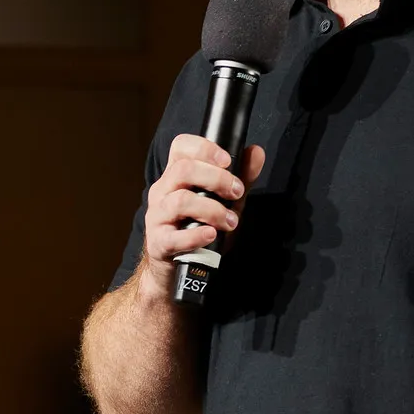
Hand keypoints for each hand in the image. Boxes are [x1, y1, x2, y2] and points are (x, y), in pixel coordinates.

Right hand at [137, 136, 266, 279]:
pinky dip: (196, 236)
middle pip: (183, 170)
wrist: (178, 267)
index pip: (181, 147)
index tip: (227, 161)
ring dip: (212, 210)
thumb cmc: (199, 227)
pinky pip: (174, 237)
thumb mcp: (224, 199)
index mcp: (176, 175)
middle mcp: (162, 191)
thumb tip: (256, 152)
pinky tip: (211, 235)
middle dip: (216, 179)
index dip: (204, 147)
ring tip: (230, 222)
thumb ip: (240, 177)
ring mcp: (157, 216)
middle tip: (236, 193)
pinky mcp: (158, 242)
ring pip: (180, 201)